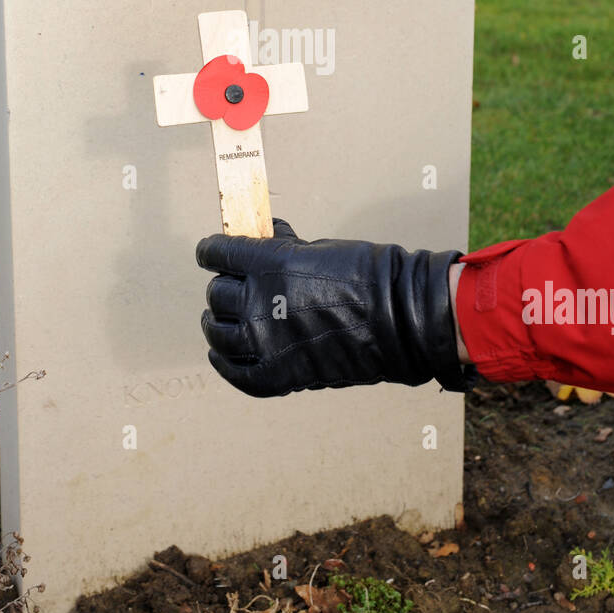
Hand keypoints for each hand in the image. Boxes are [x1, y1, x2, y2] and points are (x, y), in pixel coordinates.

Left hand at [196, 219, 473, 398]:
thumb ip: (284, 248)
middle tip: (234, 286)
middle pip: (218, 293)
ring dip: (217, 322)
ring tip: (222, 319)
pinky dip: (225, 361)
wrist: (401, 319)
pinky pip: (236, 372)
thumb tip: (267, 238)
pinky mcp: (278, 375)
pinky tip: (222, 352)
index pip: (217, 254)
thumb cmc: (369, 276)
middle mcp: (259, 303)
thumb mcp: (320, 248)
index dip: (212, 251)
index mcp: (267, 264)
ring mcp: (265, 342)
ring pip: (218, 331)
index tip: (212, 252)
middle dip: (225, 286)